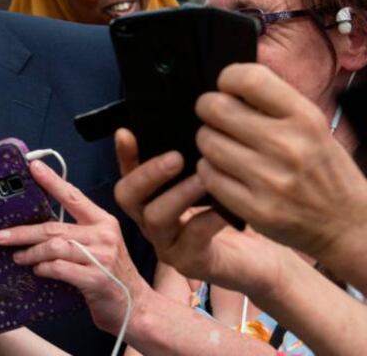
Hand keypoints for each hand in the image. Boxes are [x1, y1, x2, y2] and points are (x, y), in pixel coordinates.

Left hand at [0, 160, 149, 334]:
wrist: (136, 307)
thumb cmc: (110, 274)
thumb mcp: (98, 245)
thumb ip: (75, 232)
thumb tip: (37, 226)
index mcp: (103, 221)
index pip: (73, 196)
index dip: (52, 181)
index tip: (33, 166)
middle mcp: (104, 235)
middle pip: (54, 227)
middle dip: (24, 231)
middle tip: (1, 235)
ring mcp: (102, 258)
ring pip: (55, 247)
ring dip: (31, 252)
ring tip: (18, 257)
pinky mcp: (96, 280)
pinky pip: (60, 269)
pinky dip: (44, 269)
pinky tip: (38, 270)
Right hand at [113, 128, 293, 297]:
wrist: (262, 260)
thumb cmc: (236, 213)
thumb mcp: (215, 180)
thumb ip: (200, 157)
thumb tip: (199, 122)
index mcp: (152, 199)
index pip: (127, 172)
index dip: (123, 154)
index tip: (126, 132)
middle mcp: (152, 221)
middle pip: (126, 197)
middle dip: (147, 174)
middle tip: (175, 157)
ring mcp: (168, 244)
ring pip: (155, 218)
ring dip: (178, 194)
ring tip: (204, 179)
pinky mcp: (190, 263)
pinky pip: (191, 238)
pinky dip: (208, 219)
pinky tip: (227, 208)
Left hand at [195, 63, 366, 258]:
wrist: (348, 224)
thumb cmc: (323, 168)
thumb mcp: (312, 126)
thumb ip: (274, 103)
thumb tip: (228, 83)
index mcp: (305, 118)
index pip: (249, 79)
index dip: (227, 79)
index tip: (228, 89)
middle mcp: (288, 146)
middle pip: (216, 109)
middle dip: (209, 110)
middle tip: (216, 119)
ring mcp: (270, 180)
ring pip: (207, 142)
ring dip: (208, 141)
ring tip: (223, 147)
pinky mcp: (255, 209)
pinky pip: (208, 175)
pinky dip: (209, 170)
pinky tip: (224, 172)